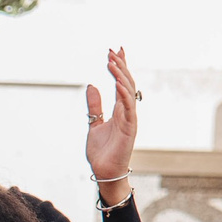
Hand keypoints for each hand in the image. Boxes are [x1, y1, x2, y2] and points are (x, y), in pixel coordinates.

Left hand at [85, 47, 139, 188]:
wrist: (104, 171)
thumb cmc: (101, 151)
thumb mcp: (93, 123)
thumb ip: (94, 105)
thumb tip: (92, 85)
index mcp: (119, 109)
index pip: (121, 83)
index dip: (119, 67)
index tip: (114, 52)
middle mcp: (127, 111)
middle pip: (127, 83)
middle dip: (121, 66)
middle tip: (113, 51)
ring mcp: (130, 118)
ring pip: (128, 92)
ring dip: (121, 76)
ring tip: (112, 62)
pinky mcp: (129, 128)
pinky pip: (128, 107)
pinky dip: (124, 94)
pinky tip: (117, 82)